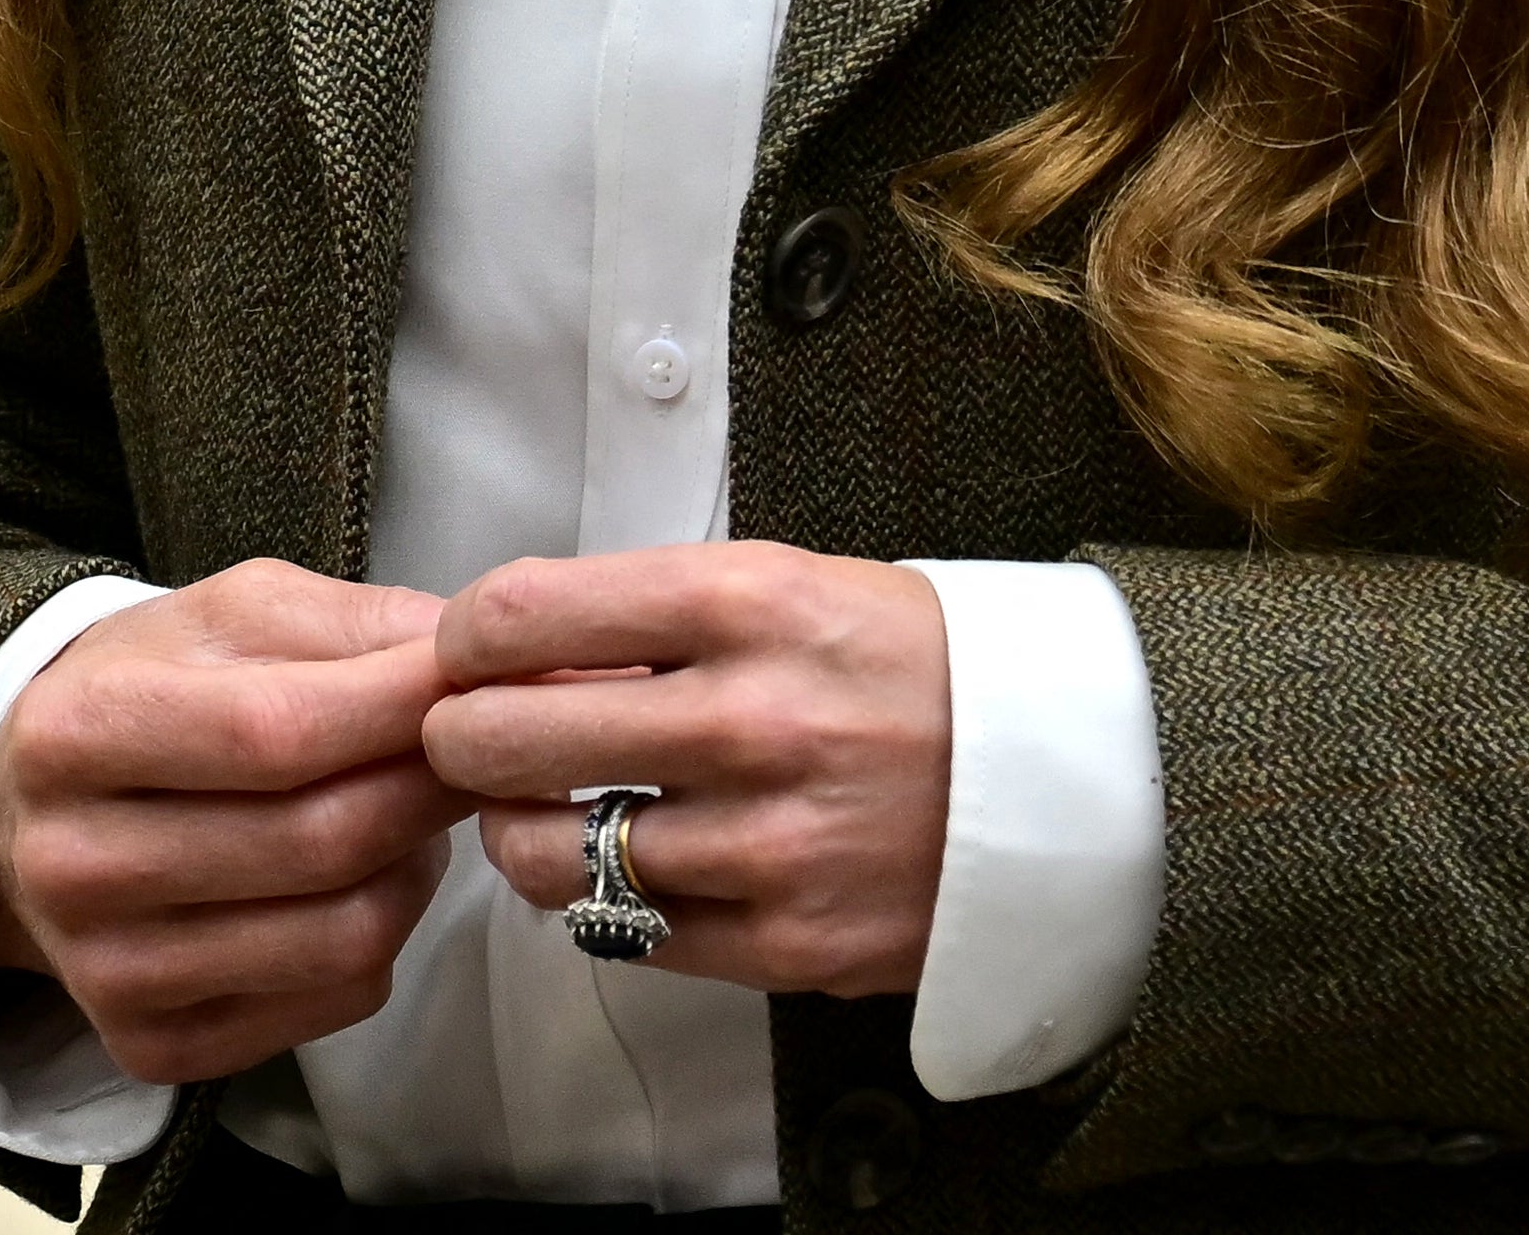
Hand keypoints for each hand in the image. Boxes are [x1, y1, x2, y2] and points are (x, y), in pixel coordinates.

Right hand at [0, 559, 474, 1086]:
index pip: (273, 730)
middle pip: (317, 840)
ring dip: (417, 866)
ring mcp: (107, 972)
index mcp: (73, 732)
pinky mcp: (153, 1044)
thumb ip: (348, 623)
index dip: (397, 707)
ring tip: (414, 814)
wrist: (28, 815)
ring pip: (343, 936)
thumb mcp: (226, 617)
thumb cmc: (149, 693)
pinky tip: (363, 882)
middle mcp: (72, 866)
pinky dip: (385, 938)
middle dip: (429, 786)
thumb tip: (468, 655)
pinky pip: (335, 1002)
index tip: (475, 678)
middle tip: (475, 751)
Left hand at [420, 543, 951, 997]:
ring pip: (551, 856)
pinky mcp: (788, 941)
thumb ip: (657, 616)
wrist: (1066, 778)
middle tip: (467, 737)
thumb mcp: (792, 586)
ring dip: (521, 834)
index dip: (464, 637)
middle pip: (510, 738)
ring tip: (538, 812)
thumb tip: (514, 650)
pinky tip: (620, 864)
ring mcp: (771, 841)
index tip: (463, 650)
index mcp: (752, 603)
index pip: (530, 613)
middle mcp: (755, 719)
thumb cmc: (908, 669)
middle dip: (463, 737)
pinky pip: (627, 933)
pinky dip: (602, 902)